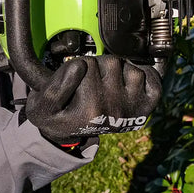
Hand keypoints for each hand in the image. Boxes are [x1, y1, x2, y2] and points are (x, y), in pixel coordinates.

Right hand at [25, 54, 162, 143]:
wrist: (72, 130)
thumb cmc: (58, 115)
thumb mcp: (43, 107)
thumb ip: (55, 88)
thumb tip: (80, 66)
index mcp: (90, 110)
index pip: (86, 64)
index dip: (76, 65)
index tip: (72, 78)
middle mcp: (114, 111)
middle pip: (109, 62)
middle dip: (98, 65)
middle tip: (89, 80)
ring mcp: (132, 109)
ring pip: (129, 67)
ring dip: (118, 69)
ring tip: (106, 83)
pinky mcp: (145, 107)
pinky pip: (150, 77)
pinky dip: (142, 74)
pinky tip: (127, 82)